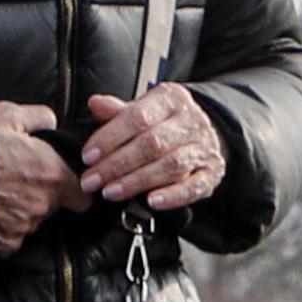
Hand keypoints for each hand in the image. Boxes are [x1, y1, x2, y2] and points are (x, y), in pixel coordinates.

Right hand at [0, 103, 77, 255]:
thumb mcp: (9, 115)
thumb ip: (40, 118)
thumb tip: (51, 122)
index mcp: (53, 174)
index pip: (82, 196)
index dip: (73, 190)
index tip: (61, 185)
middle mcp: (43, 205)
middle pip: (51, 207)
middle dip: (38, 197)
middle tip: (14, 181)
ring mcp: (23, 227)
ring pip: (28, 222)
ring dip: (18, 211)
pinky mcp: (3, 243)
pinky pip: (8, 237)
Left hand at [77, 85, 224, 210]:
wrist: (205, 134)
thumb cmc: (165, 123)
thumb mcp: (143, 109)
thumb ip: (118, 111)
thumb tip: (95, 104)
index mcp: (171, 99)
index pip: (138, 117)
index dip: (110, 138)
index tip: (88, 156)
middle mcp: (191, 121)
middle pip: (152, 143)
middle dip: (117, 164)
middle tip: (92, 181)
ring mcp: (204, 148)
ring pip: (171, 165)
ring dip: (137, 181)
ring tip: (110, 192)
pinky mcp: (212, 173)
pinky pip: (194, 187)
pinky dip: (172, 196)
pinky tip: (151, 202)